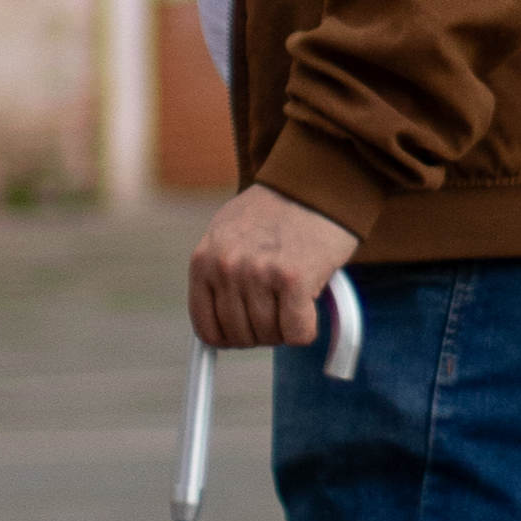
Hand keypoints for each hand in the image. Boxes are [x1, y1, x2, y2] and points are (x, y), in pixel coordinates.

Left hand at [189, 183, 354, 350]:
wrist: (315, 182)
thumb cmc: (276, 211)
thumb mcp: (229, 235)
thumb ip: (220, 275)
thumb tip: (217, 329)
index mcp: (204, 259)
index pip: (206, 328)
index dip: (230, 338)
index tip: (247, 332)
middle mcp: (227, 267)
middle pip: (240, 337)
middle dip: (263, 331)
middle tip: (280, 307)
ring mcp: (258, 273)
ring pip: (270, 337)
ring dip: (286, 326)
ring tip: (294, 294)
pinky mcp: (293, 279)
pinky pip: (297, 332)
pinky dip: (307, 328)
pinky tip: (310, 301)